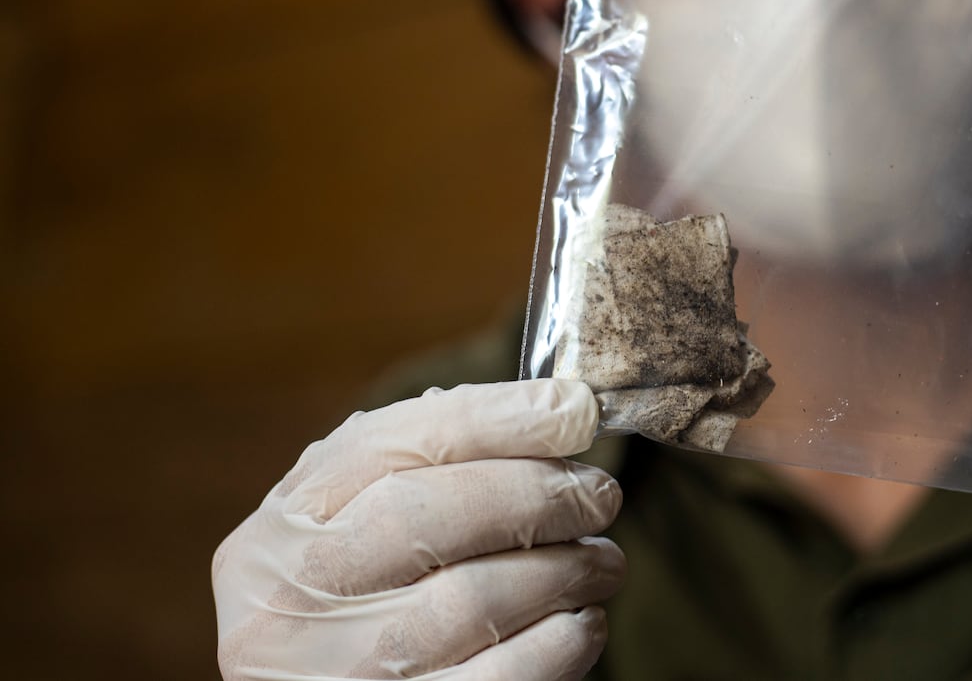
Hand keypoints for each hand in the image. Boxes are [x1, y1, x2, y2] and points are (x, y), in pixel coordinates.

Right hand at [213, 380, 623, 679]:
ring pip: (474, 600)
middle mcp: (291, 603)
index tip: (575, 409)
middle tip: (599, 494)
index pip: (387, 445)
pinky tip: (580, 622)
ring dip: (565, 569)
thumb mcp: (349, 526)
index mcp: (280, 531)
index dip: (495, 419)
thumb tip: (551, 409)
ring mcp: (340, 673)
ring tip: (601, 561)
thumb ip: (421, 463)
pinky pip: (501, 679)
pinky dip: (561, 643)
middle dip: (539, 494)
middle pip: (427, 515)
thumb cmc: (350, 604)